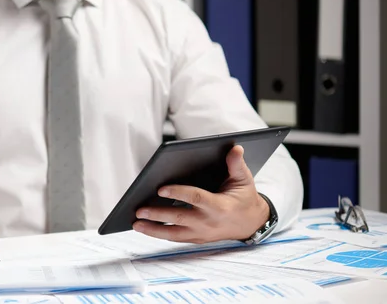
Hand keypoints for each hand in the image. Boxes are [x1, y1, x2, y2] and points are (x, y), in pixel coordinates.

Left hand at [133, 145, 269, 243]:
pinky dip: (159, 234)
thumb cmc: (244, 198)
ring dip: (153, 230)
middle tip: (139, 210)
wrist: (250, 223)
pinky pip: (176, 238)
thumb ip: (236, 164)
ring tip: (136, 223)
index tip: (160, 189)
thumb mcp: (244, 179)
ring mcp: (202, 233)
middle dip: (158, 215)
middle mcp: (208, 222)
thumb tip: (235, 147)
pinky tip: (145, 228)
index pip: (196, 198)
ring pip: (174, 234)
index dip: (178, 193)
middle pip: (179, 218)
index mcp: (219, 206)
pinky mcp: (197, 239)